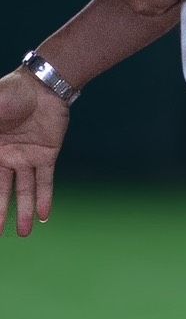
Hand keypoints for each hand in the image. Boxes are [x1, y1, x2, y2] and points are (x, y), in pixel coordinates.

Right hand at [0, 70, 69, 236]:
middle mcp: (5, 158)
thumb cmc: (8, 95)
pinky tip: (42, 216)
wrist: (42, 84)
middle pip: (0, 192)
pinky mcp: (47, 154)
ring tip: (22, 233)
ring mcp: (26, 157)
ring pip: (23, 190)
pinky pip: (45, 180)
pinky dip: (44, 198)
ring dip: (22, 212)